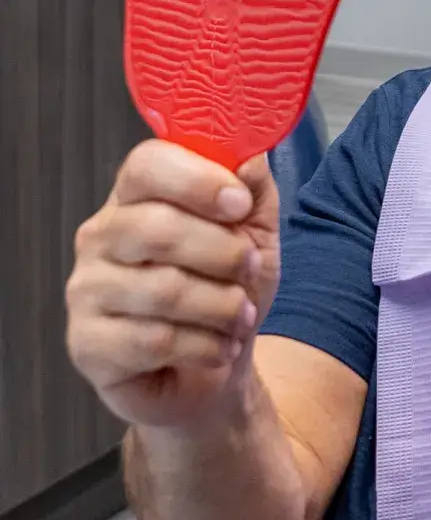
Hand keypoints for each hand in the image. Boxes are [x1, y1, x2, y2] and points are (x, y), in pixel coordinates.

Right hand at [67, 141, 280, 430]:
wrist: (216, 365)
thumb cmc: (226, 287)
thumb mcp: (255, 229)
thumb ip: (252, 187)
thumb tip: (248, 154)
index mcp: (136, 197)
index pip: (147, 166)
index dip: (198, 181)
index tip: (238, 204)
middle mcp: (101, 238)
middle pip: (157, 228)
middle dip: (222, 253)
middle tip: (249, 268)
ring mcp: (86, 292)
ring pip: (162, 290)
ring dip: (221, 306)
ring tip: (240, 316)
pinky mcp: (87, 345)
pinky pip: (153, 341)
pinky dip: (204, 346)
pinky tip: (219, 349)